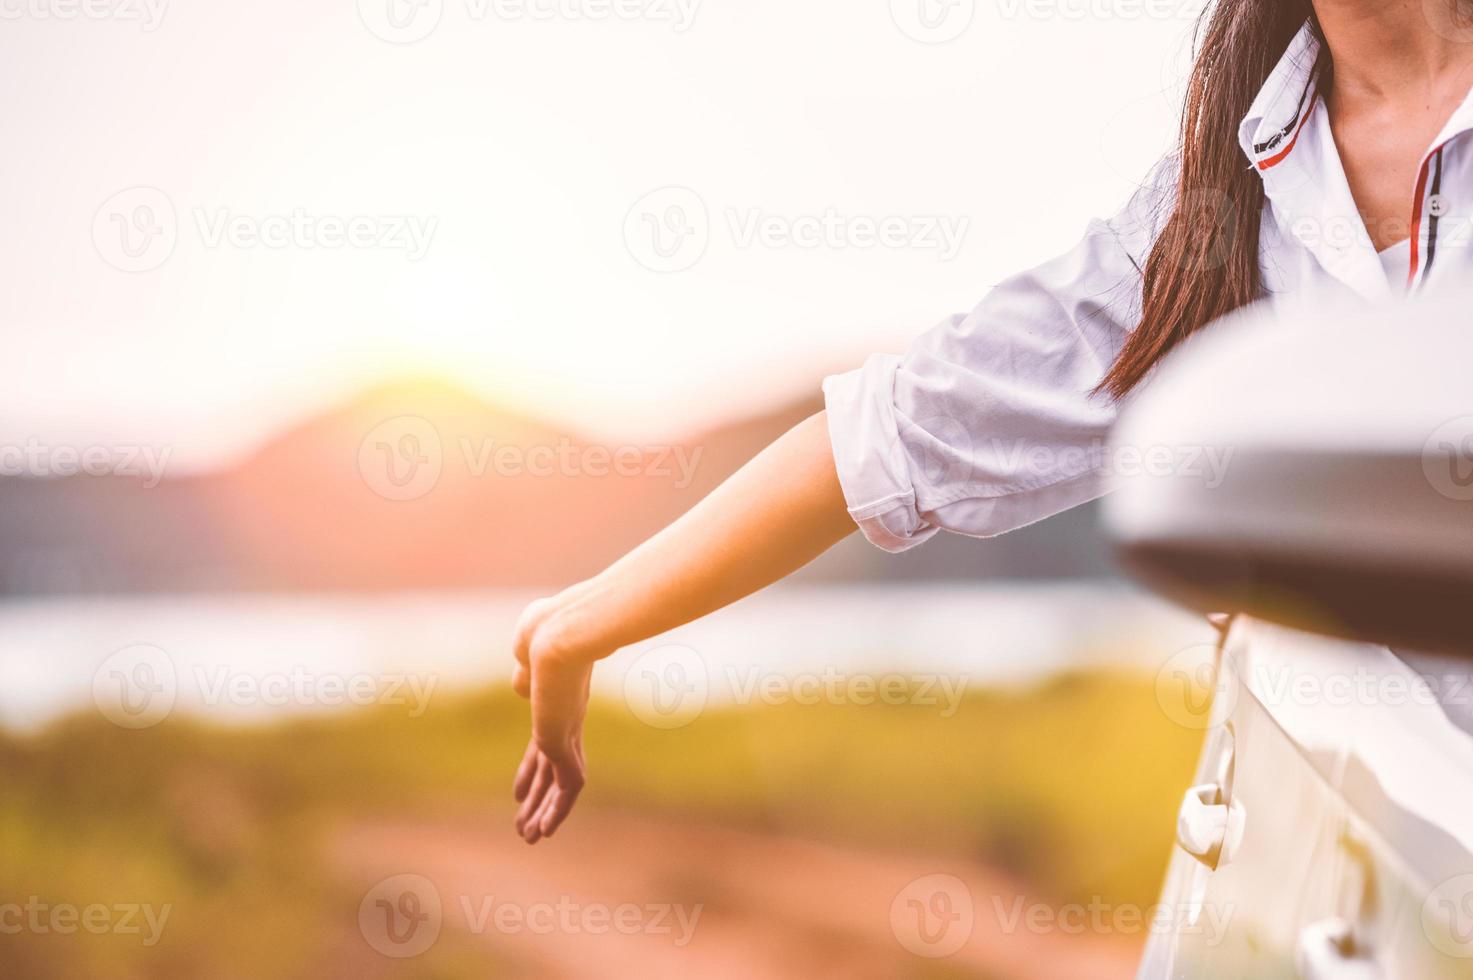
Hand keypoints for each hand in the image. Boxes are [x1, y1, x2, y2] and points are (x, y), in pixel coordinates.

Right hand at [511, 594, 594, 843]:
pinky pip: (569, 786)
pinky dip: (557, 810)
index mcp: (557, 700)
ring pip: (563, 783)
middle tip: (528, 827)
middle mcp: (566, 719)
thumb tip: (521, 686)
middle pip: (552, 768)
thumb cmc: (542, 630)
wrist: (556, 634)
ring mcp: (568, 730)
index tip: (518, 793)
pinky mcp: (567, 741)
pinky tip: (546, 830)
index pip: (544, 743)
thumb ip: (525, 672)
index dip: (530, 769)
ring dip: (545, 812)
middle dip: (539, 799)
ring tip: (531, 838)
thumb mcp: (528, 651)